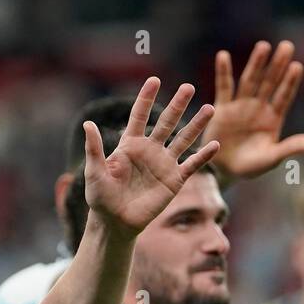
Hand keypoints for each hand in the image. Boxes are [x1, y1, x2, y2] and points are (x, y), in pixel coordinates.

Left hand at [83, 78, 219, 237]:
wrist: (115, 222)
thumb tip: (88, 124)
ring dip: (196, 125)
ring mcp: (163, 164)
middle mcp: (150, 150)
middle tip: (188, 87)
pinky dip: (203, 156)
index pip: (140, 116)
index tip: (154, 80)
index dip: (146, 99)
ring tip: (210, 108)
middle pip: (167, 122)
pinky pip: (192, 165)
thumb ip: (94, 149)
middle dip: (177, 105)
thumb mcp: (94, 172)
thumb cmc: (100, 198)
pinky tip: (215, 145)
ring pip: (184, 139)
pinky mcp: (174, 180)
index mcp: (130, 144)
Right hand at [204, 40, 303, 183]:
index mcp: (273, 118)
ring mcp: (241, 106)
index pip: (284, 96)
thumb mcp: (272, 158)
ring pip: (249, 81)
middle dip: (277, 65)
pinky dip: (223, 72)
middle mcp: (259, 107)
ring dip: (256, 64)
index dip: (290, 82)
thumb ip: (291, 148)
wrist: (224, 171)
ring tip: (263, 46)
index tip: (297, 66)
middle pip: (270, 82)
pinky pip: (223, 88)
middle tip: (287, 45)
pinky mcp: (222, 109)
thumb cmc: (251, 166)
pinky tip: (223, 56)